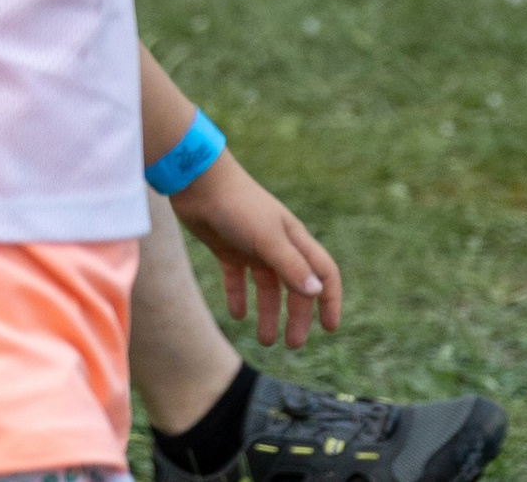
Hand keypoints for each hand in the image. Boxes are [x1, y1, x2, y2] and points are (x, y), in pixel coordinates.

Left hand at [168, 152, 342, 346]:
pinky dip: (239, 297)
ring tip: (265, 340)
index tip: (329, 328)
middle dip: (297, 316)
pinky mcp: (226, 248)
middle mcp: (277, 245)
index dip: (330, 300)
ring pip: (267, 287)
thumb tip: (316, 293)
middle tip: (292, 345)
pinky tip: (237, 315)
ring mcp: (251, 247)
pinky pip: (237, 279)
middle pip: (295, 287)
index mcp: (294, 240)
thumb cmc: (237, 205)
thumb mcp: (267, 238)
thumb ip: (291, 265)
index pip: (323, 273)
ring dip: (269, 313)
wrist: (197, 182)